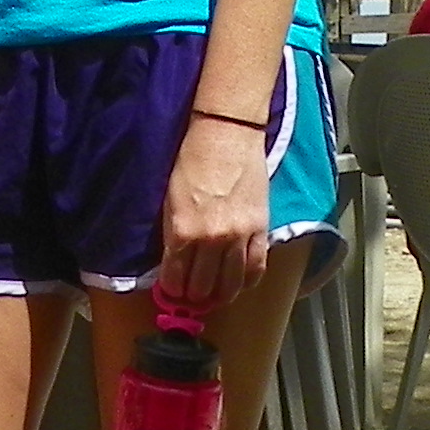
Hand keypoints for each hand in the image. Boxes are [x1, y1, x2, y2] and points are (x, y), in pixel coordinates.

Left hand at [155, 108, 270, 311]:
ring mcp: (238, 237)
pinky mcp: (260, 229)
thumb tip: (173, 263)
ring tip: (214, 294)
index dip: (171, 291)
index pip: (174, 279)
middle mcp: (211, 240)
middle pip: (202, 288)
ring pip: (231, 285)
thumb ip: (171, 235)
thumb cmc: (192, 158)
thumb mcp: (168, 199)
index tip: (172, 293)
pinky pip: (257, 269)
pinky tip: (239, 282)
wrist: (225, 133)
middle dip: (193, 296)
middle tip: (191, 295)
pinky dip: (247, 281)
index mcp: (181, 231)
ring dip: (220, 294)